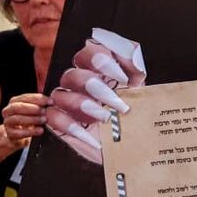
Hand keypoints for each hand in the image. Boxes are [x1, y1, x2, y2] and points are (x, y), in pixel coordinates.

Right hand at [1, 93, 48, 148]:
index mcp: (15, 102)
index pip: (25, 97)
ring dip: (32, 119)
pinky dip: (30, 132)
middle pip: (16, 107)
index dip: (38, 98)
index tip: (51, 102)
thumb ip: (41, 104)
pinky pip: (17, 133)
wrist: (21, 136)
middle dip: (32, 108)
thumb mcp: (36, 111)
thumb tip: (52, 101)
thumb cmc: (30, 120)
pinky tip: (40, 130)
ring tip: (44, 120)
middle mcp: (9, 111)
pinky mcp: (10, 135)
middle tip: (44, 111)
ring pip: (16, 119)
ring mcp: (8, 123)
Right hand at [47, 29, 146, 163]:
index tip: (121, 76)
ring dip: (83, 106)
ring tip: (106, 118)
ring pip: (60, 94)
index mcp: (100, 70)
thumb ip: (136, 68)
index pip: (90, 51)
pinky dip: (72, 126)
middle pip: (73, 74)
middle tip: (117, 102)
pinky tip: (92, 136)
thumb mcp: (142, 90)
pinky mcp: (60, 123)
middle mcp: (81, 83)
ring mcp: (68, 103)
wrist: (134, 145)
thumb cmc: (136, 115)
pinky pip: (54, 118)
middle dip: (94, 86)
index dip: (101, 59)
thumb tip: (131, 52)